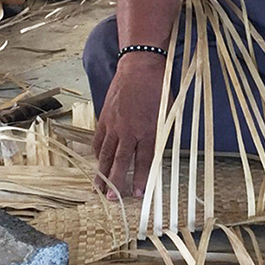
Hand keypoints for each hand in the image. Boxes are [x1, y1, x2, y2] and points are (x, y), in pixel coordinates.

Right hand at [92, 55, 165, 198]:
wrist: (139, 66)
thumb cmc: (158, 87)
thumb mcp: (168, 111)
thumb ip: (163, 132)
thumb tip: (161, 150)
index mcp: (148, 130)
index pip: (144, 161)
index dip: (139, 179)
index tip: (136, 194)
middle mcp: (129, 130)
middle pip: (120, 162)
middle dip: (115, 182)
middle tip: (111, 199)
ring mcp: (114, 124)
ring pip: (105, 153)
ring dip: (101, 172)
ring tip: (98, 188)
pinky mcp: (105, 116)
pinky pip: (98, 139)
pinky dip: (97, 151)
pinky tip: (96, 161)